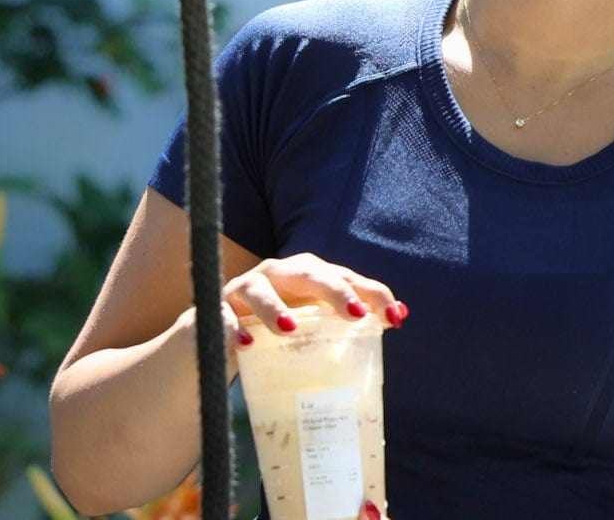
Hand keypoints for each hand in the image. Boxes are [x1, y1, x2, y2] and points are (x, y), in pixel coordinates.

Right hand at [216, 252, 408, 358]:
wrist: (215, 340)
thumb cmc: (273, 331)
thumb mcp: (311, 326)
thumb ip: (348, 320)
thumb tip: (398, 317)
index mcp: (303, 278)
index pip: (341, 276)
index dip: (369, 291)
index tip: (395, 318)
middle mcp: (275, 276)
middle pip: (304, 272)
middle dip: (331, 288)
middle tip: (354, 313)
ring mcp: (242, 291)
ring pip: (258, 289)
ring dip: (273, 306)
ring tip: (289, 329)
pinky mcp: (214, 311)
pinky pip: (222, 314)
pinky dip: (232, 326)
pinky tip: (244, 342)